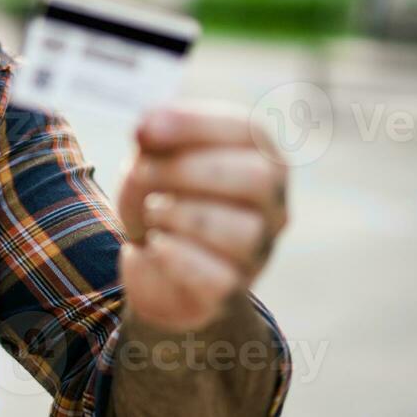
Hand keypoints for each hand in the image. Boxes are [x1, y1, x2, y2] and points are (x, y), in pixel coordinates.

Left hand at [115, 101, 287, 332]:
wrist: (153, 265)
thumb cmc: (162, 196)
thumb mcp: (150, 158)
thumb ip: (152, 137)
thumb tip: (147, 129)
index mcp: (259, 158)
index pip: (250, 133)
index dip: (196, 125)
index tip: (144, 130)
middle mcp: (273, 204)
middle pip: (260, 179)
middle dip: (188, 170)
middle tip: (143, 172)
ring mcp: (259, 251)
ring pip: (245, 231)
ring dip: (181, 214)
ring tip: (155, 211)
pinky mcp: (233, 291)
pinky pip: (219, 277)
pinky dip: (177, 256)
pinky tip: (158, 244)